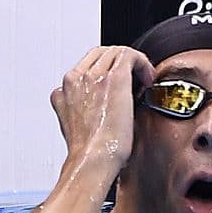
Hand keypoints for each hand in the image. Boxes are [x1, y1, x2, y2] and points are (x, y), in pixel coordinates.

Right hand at [50, 46, 155, 168]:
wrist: (93, 160)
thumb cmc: (91, 155)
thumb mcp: (78, 130)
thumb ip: (83, 113)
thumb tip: (102, 112)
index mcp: (63, 92)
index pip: (85, 69)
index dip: (106, 73)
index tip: (121, 88)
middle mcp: (74, 80)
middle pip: (99, 55)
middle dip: (119, 64)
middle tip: (136, 80)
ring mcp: (92, 77)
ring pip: (113, 52)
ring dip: (132, 63)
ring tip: (144, 80)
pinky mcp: (113, 79)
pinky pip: (129, 55)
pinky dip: (142, 62)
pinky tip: (149, 78)